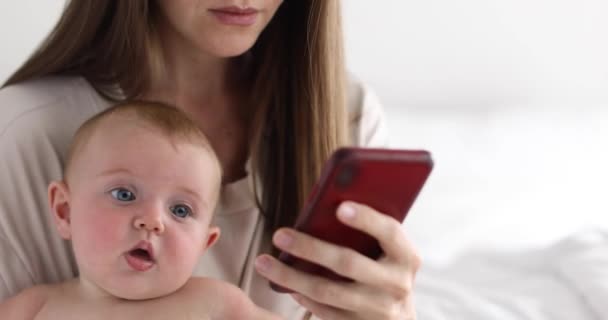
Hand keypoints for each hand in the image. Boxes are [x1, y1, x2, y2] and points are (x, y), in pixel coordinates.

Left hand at [254, 201, 419, 319]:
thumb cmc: (386, 268)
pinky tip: (283, 283)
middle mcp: (396, 284)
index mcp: (407, 257)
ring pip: (327, 291)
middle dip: (310, 248)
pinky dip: (301, 295)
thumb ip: (368, 230)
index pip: (389, 232)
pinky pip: (323, 310)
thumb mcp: (389, 249)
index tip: (340, 207)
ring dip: (291, 276)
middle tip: (280, 234)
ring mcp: (378, 310)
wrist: (399, 318)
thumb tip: (325, 208)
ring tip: (264, 262)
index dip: (366, 219)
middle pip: (349, 263)